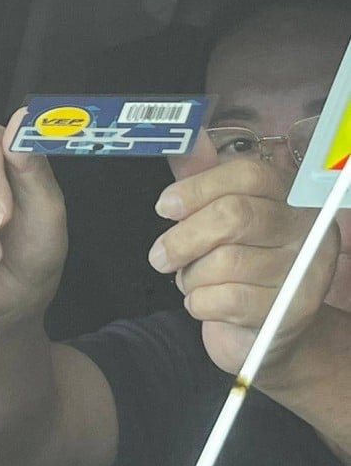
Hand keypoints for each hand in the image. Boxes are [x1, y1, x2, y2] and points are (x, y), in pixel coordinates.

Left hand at [150, 149, 340, 380]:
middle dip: (182, 239)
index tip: (164, 207)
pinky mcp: (293, 310)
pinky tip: (205, 303)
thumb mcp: (218, 213)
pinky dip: (200, 303)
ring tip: (194, 281)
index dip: (197, 188)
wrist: (268, 329)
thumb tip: (185, 137)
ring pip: (225, 262)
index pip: (246, 174)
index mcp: (288, 193)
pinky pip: (226, 299)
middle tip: (160, 258)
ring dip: (191, 277)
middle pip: (233, 216)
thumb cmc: (239, 262)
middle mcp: (306, 226)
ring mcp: (305, 269)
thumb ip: (201, 176)